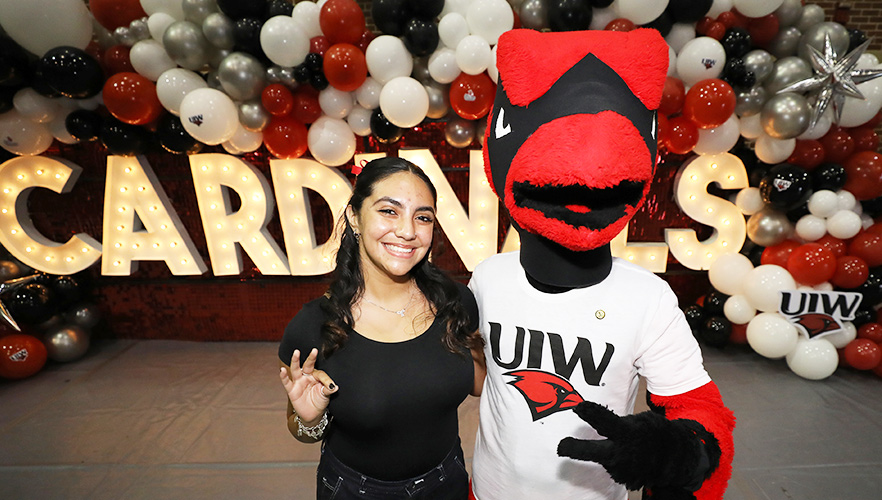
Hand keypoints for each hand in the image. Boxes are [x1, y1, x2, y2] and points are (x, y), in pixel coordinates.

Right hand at [279, 348, 337, 423]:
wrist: (313, 414)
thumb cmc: (320, 401)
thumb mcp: (326, 395)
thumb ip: (328, 389)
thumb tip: (335, 387)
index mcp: (316, 376)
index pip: (321, 374)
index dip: (326, 380)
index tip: (332, 386)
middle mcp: (306, 376)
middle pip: (308, 365)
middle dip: (311, 358)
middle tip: (314, 350)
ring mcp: (298, 382)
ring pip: (296, 369)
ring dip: (295, 361)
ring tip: (296, 353)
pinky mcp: (291, 390)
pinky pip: (286, 382)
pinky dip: (283, 376)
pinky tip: (282, 370)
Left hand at [557, 401, 709, 492]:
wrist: (678, 459)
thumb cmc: (656, 433)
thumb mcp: (640, 420)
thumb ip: (618, 423)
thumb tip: (597, 420)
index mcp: (628, 434)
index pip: (605, 422)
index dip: (590, 413)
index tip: (577, 407)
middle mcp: (623, 454)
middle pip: (593, 452)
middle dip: (575, 449)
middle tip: (561, 446)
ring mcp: (623, 470)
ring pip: (603, 459)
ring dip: (604, 452)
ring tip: (622, 446)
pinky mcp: (624, 480)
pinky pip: (612, 467)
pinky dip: (615, 461)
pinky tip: (627, 456)